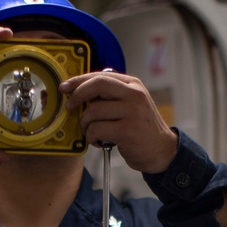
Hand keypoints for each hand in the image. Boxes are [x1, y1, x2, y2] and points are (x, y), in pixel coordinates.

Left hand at [59, 70, 178, 174]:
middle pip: (96, 85)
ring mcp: (131, 112)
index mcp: (133, 85)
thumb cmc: (141, 129)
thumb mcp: (132, 105)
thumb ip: (112, 96)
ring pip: (93, 111)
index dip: (79, 81)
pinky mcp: (127, 130)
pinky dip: (91, 138)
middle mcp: (134, 94)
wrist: (162, 151)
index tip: (65, 87)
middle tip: (70, 108)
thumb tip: (80, 91)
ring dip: (85, 125)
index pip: (100, 76)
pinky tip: (99, 142)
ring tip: (91, 133)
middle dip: (77, 96)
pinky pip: (96, 130)